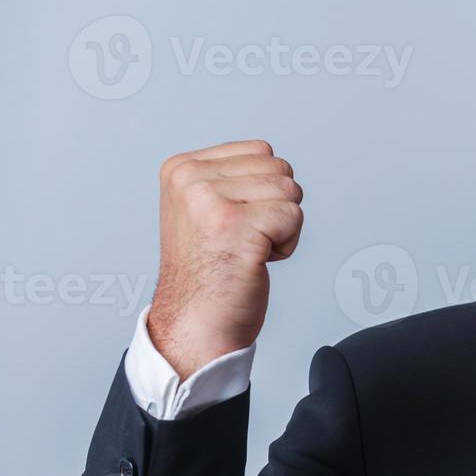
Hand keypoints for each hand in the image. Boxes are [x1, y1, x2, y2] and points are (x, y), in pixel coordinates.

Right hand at [147, 140, 303, 379]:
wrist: (196, 322)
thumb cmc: (209, 272)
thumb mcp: (206, 208)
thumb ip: (232, 178)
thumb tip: (273, 160)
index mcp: (181, 168)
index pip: (261, 152)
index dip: (264, 192)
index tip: (233, 224)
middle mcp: (190, 178)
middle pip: (280, 169)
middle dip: (276, 208)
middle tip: (243, 241)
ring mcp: (210, 199)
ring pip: (290, 192)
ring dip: (282, 228)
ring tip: (247, 250)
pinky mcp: (235, 224)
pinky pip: (294, 217)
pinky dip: (286, 245)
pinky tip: (254, 261)